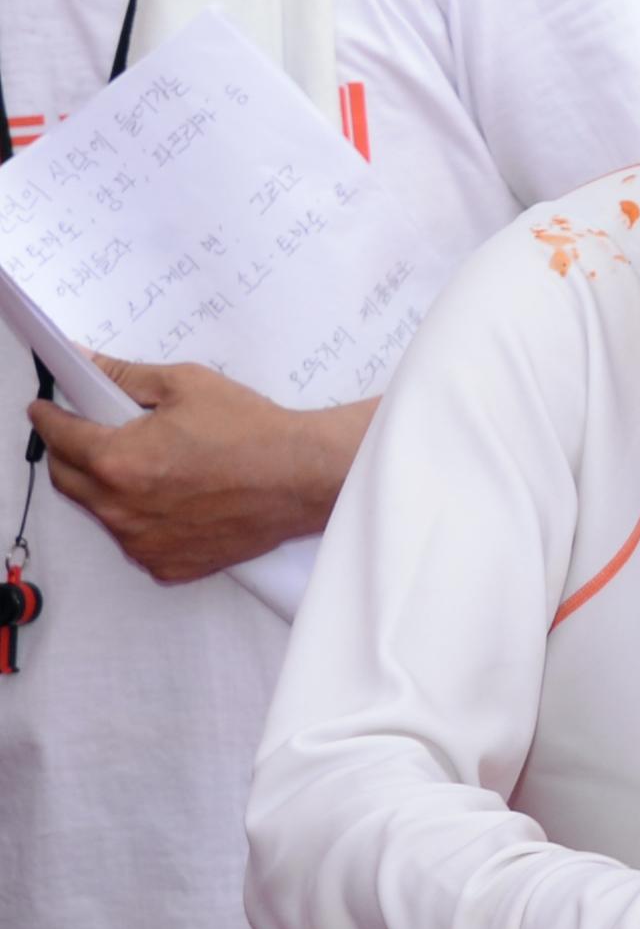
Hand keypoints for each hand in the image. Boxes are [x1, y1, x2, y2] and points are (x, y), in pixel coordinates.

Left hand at [34, 360, 367, 583]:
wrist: (304, 476)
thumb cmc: (253, 431)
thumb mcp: (185, 385)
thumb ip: (124, 376)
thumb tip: (86, 364)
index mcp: (119, 461)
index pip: (58, 437)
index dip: (48, 417)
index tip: (45, 410)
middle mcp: (121, 509)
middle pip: (66, 480)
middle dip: (69, 452)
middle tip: (90, 433)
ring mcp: (142, 542)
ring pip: (99, 512)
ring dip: (106, 486)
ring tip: (145, 464)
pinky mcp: (167, 564)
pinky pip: (134, 540)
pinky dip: (140, 519)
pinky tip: (170, 497)